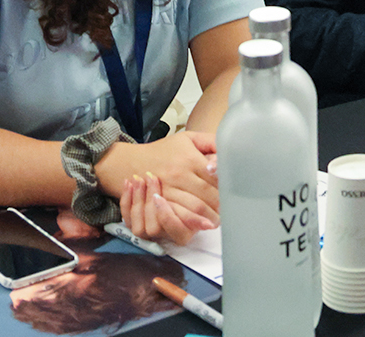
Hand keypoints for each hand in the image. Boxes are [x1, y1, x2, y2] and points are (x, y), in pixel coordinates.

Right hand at [94, 131, 219, 231]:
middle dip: (219, 207)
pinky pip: (175, 216)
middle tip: (229, 214)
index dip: (226, 189)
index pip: (214, 179)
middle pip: (206, 196)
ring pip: (192, 208)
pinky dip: (188, 223)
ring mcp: (168, 191)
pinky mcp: (158, 203)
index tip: (234, 196)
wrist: (130, 162)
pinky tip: (198, 226)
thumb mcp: (188, 138)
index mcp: (189, 159)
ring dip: (207, 218)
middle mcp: (179, 176)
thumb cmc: (165, 151)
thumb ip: (211, 141)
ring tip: (216, 222)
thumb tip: (231, 149)